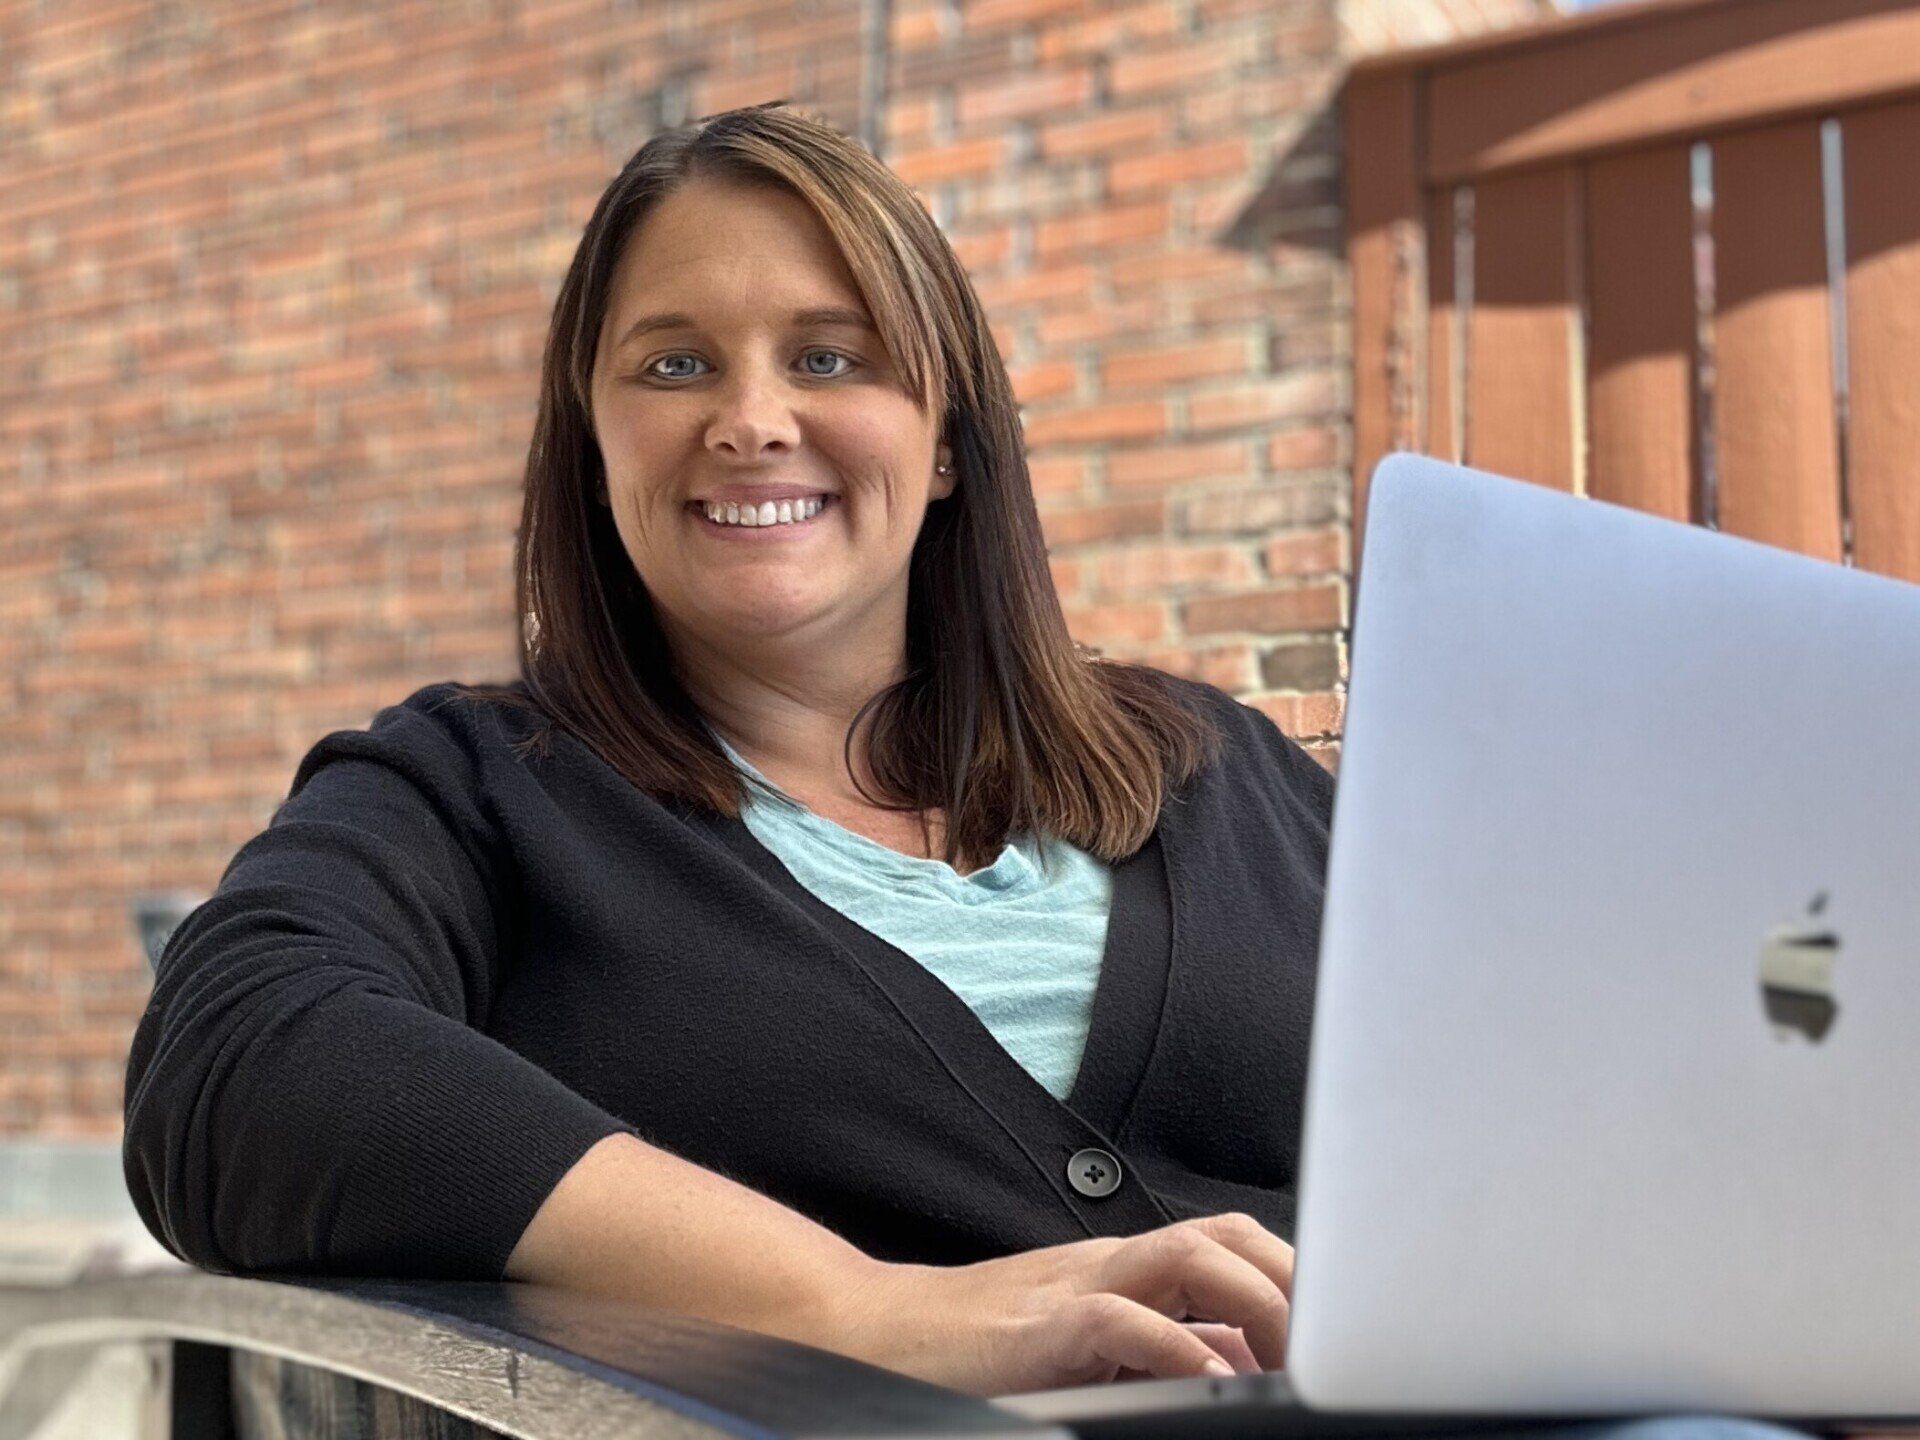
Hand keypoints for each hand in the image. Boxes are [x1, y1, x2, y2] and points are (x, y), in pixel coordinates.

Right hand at [821, 1212, 1290, 1397]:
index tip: (1342, 1327)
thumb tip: (1243, 1363)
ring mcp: (1075, 1287)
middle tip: (1327, 1344)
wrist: (877, 1334)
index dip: (1296, 1275)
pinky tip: (1207, 1379)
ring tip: (1289, 1356)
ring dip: (1254, 1301)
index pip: (1232, 1245)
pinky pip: (1120, 1320)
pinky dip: (1174, 1346)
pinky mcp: (1039, 1329)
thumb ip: (1164, 1345)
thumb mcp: (1089, 1343)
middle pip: (1226, 1233)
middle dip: (1291, 1278)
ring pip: (1189, 1255)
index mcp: (1127, 1269)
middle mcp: (1110, 1264)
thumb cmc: (980, 1349)